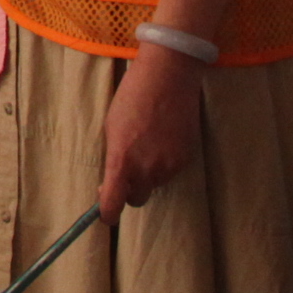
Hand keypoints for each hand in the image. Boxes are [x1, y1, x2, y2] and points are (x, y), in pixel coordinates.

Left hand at [96, 44, 203, 211]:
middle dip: (130, 190)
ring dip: (149, 173)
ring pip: (155, 183)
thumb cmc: (132, 97)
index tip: (107, 215)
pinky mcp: (186, 158)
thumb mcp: (112, 127)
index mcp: (122, 160)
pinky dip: (165, 162)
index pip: (114, 203)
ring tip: (148, 143)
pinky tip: (163, 138)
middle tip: (127, 171)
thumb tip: (113, 180)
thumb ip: (113, 158)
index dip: (108, 214)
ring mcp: (169, 165)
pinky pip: (170, 170)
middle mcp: (147, 169)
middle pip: (137, 198)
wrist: (168, 77)